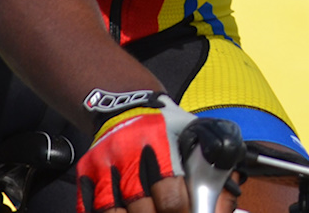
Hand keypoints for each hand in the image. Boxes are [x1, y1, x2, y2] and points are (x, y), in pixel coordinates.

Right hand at [75, 90, 196, 212]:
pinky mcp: (86, 171)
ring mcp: (104, 163)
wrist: (126, 105)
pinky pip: (89, 206)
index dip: (180, 211)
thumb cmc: (165, 125)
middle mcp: (128, 151)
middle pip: (141, 207)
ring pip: (112, 211)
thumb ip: (207, 158)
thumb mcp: (191, 131)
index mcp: (159, 141)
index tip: (185, 212)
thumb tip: (221, 192)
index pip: (170, 193)